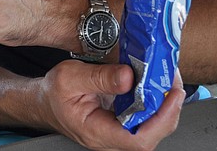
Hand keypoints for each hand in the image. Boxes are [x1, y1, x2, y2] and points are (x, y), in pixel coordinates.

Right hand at [38, 60, 183, 149]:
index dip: (162, 120)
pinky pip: (144, 118)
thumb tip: (129, 77)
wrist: (43, 100)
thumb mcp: (70, 77)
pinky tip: (155, 84)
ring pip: (151, 127)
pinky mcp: (121, 123)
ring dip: (164, 104)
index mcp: (97, 132)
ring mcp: (116, 132)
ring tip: (166, 79)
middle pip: (151, 134)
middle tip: (173, 82)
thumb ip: (100, 77)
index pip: (138, 139)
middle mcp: (110, 138)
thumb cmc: (53, 92)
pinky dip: (154, 100)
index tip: (172, 96)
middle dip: (169, 109)